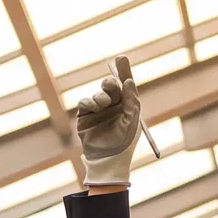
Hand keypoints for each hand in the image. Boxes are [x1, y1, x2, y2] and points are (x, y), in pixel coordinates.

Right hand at [75, 54, 141, 185]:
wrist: (107, 159)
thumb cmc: (124, 142)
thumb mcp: (132, 120)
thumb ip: (132, 99)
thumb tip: (128, 80)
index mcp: (126, 106)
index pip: (125, 85)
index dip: (123, 71)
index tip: (121, 58)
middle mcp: (113, 106)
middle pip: (110, 86)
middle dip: (110, 83)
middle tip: (111, 84)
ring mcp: (98, 111)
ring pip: (98, 93)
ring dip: (101, 95)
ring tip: (103, 104)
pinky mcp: (85, 116)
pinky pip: (85, 102)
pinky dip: (89, 102)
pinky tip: (94, 108)